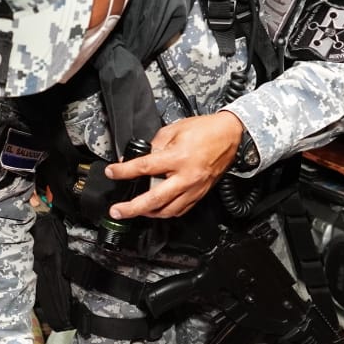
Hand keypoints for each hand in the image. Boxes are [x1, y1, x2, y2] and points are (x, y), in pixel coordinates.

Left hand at [104, 112, 244, 219]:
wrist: (231, 135)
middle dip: (132, 208)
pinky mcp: (200, 194)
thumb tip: (140, 157)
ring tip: (135, 210)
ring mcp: (194, 188)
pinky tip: (157, 209)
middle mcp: (186, 176)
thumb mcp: (175, 130)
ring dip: (149, 213)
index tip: (112, 172)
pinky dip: (166, 212)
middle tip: (117, 211)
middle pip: (154, 199)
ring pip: (168, 210)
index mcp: (178, 157)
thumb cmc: (205, 130)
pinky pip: (180, 210)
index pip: (144, 167)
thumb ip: (155, 145)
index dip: (124, 172)